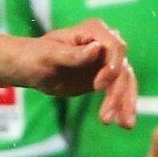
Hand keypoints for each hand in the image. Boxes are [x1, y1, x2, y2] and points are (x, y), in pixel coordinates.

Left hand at [19, 20, 138, 127]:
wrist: (31, 68)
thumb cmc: (36, 56)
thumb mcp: (49, 55)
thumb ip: (72, 54)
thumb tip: (96, 49)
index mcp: (94, 31)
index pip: (114, 47)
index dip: (112, 66)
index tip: (98, 86)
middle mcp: (106, 43)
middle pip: (122, 67)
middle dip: (117, 93)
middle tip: (106, 117)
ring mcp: (108, 60)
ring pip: (125, 81)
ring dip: (126, 103)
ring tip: (125, 125)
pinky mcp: (106, 77)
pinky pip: (119, 91)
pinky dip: (122, 106)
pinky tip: (123, 123)